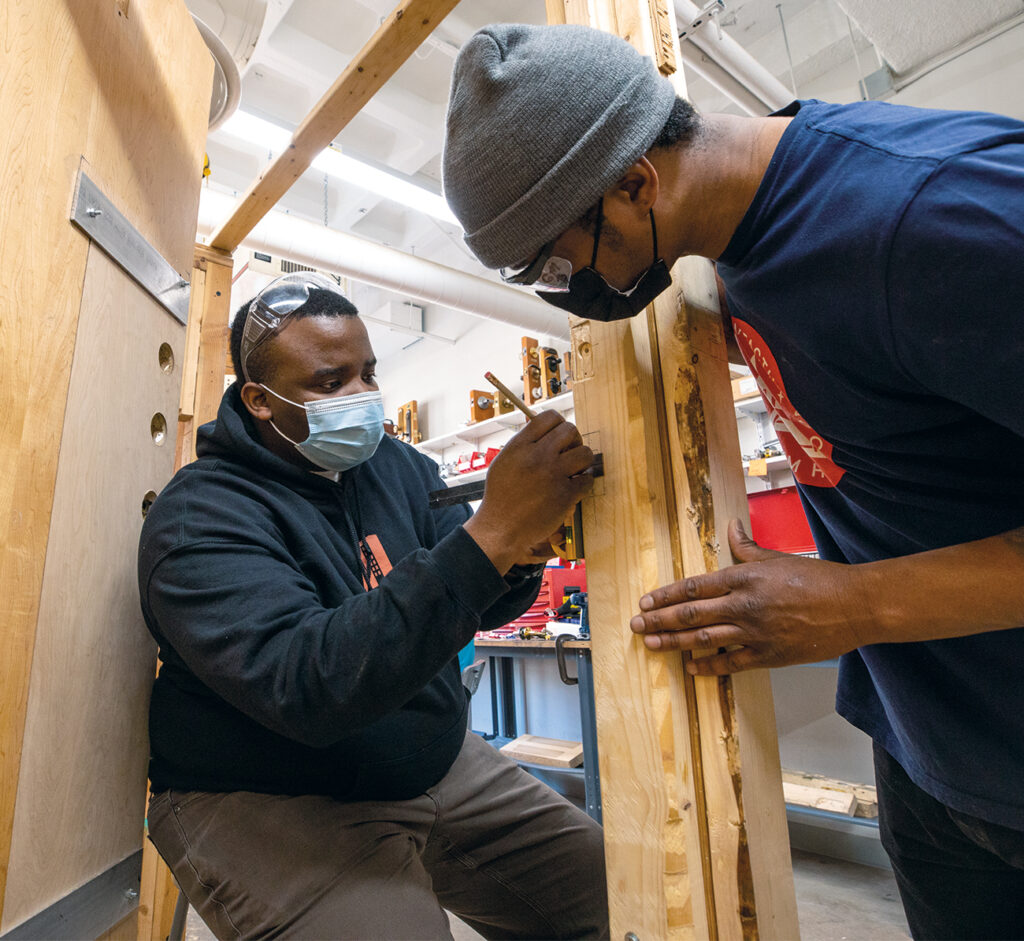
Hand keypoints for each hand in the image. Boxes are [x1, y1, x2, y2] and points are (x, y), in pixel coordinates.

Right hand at [465, 412, 592, 573]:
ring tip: (574, 470)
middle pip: (570, 430)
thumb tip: (540, 426)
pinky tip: (575, 487)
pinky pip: (587, 479)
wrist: (501, 528)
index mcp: (520, 446)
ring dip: (583, 461)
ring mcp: (553, 475)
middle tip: (570, 453)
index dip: (558, 424)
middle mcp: (537, 456)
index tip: (559, 437)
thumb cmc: (501, 497)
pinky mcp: (565, 495)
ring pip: (585, 453)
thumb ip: (523, 444)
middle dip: (574, 440)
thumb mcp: (504, 462)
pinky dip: (584, 483)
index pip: (549, 416)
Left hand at [629, 519, 878, 674]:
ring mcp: (755, 632)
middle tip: (636, 625)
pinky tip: (690, 666)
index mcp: (744, 577)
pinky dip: (709, 665)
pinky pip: (731, 662)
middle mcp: (744, 604)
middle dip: (660, 620)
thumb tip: (732, 526)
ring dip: (674, 643)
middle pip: (692, 613)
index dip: (666, 595)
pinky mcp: (769, 655)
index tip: (646, 601)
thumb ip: (747, 546)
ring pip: (704, 638)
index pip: (694, 586)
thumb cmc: (816, 578)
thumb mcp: (777, 557)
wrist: (853, 605)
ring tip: (651, 645)